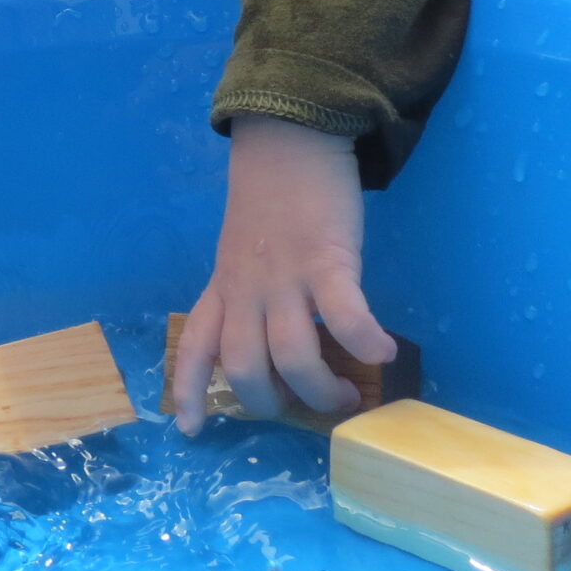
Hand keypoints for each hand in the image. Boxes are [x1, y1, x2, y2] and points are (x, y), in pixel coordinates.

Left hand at [167, 116, 395, 433]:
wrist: (290, 139)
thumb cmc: (272, 199)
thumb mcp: (242, 251)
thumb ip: (248, 291)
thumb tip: (274, 337)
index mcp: (225, 287)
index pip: (195, 346)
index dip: (188, 390)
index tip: (187, 431)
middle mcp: (247, 290)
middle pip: (244, 367)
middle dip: (272, 404)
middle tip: (306, 408)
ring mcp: (284, 277)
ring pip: (291, 355)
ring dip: (322, 389)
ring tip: (350, 396)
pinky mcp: (325, 260)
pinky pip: (344, 316)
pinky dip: (364, 342)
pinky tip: (383, 352)